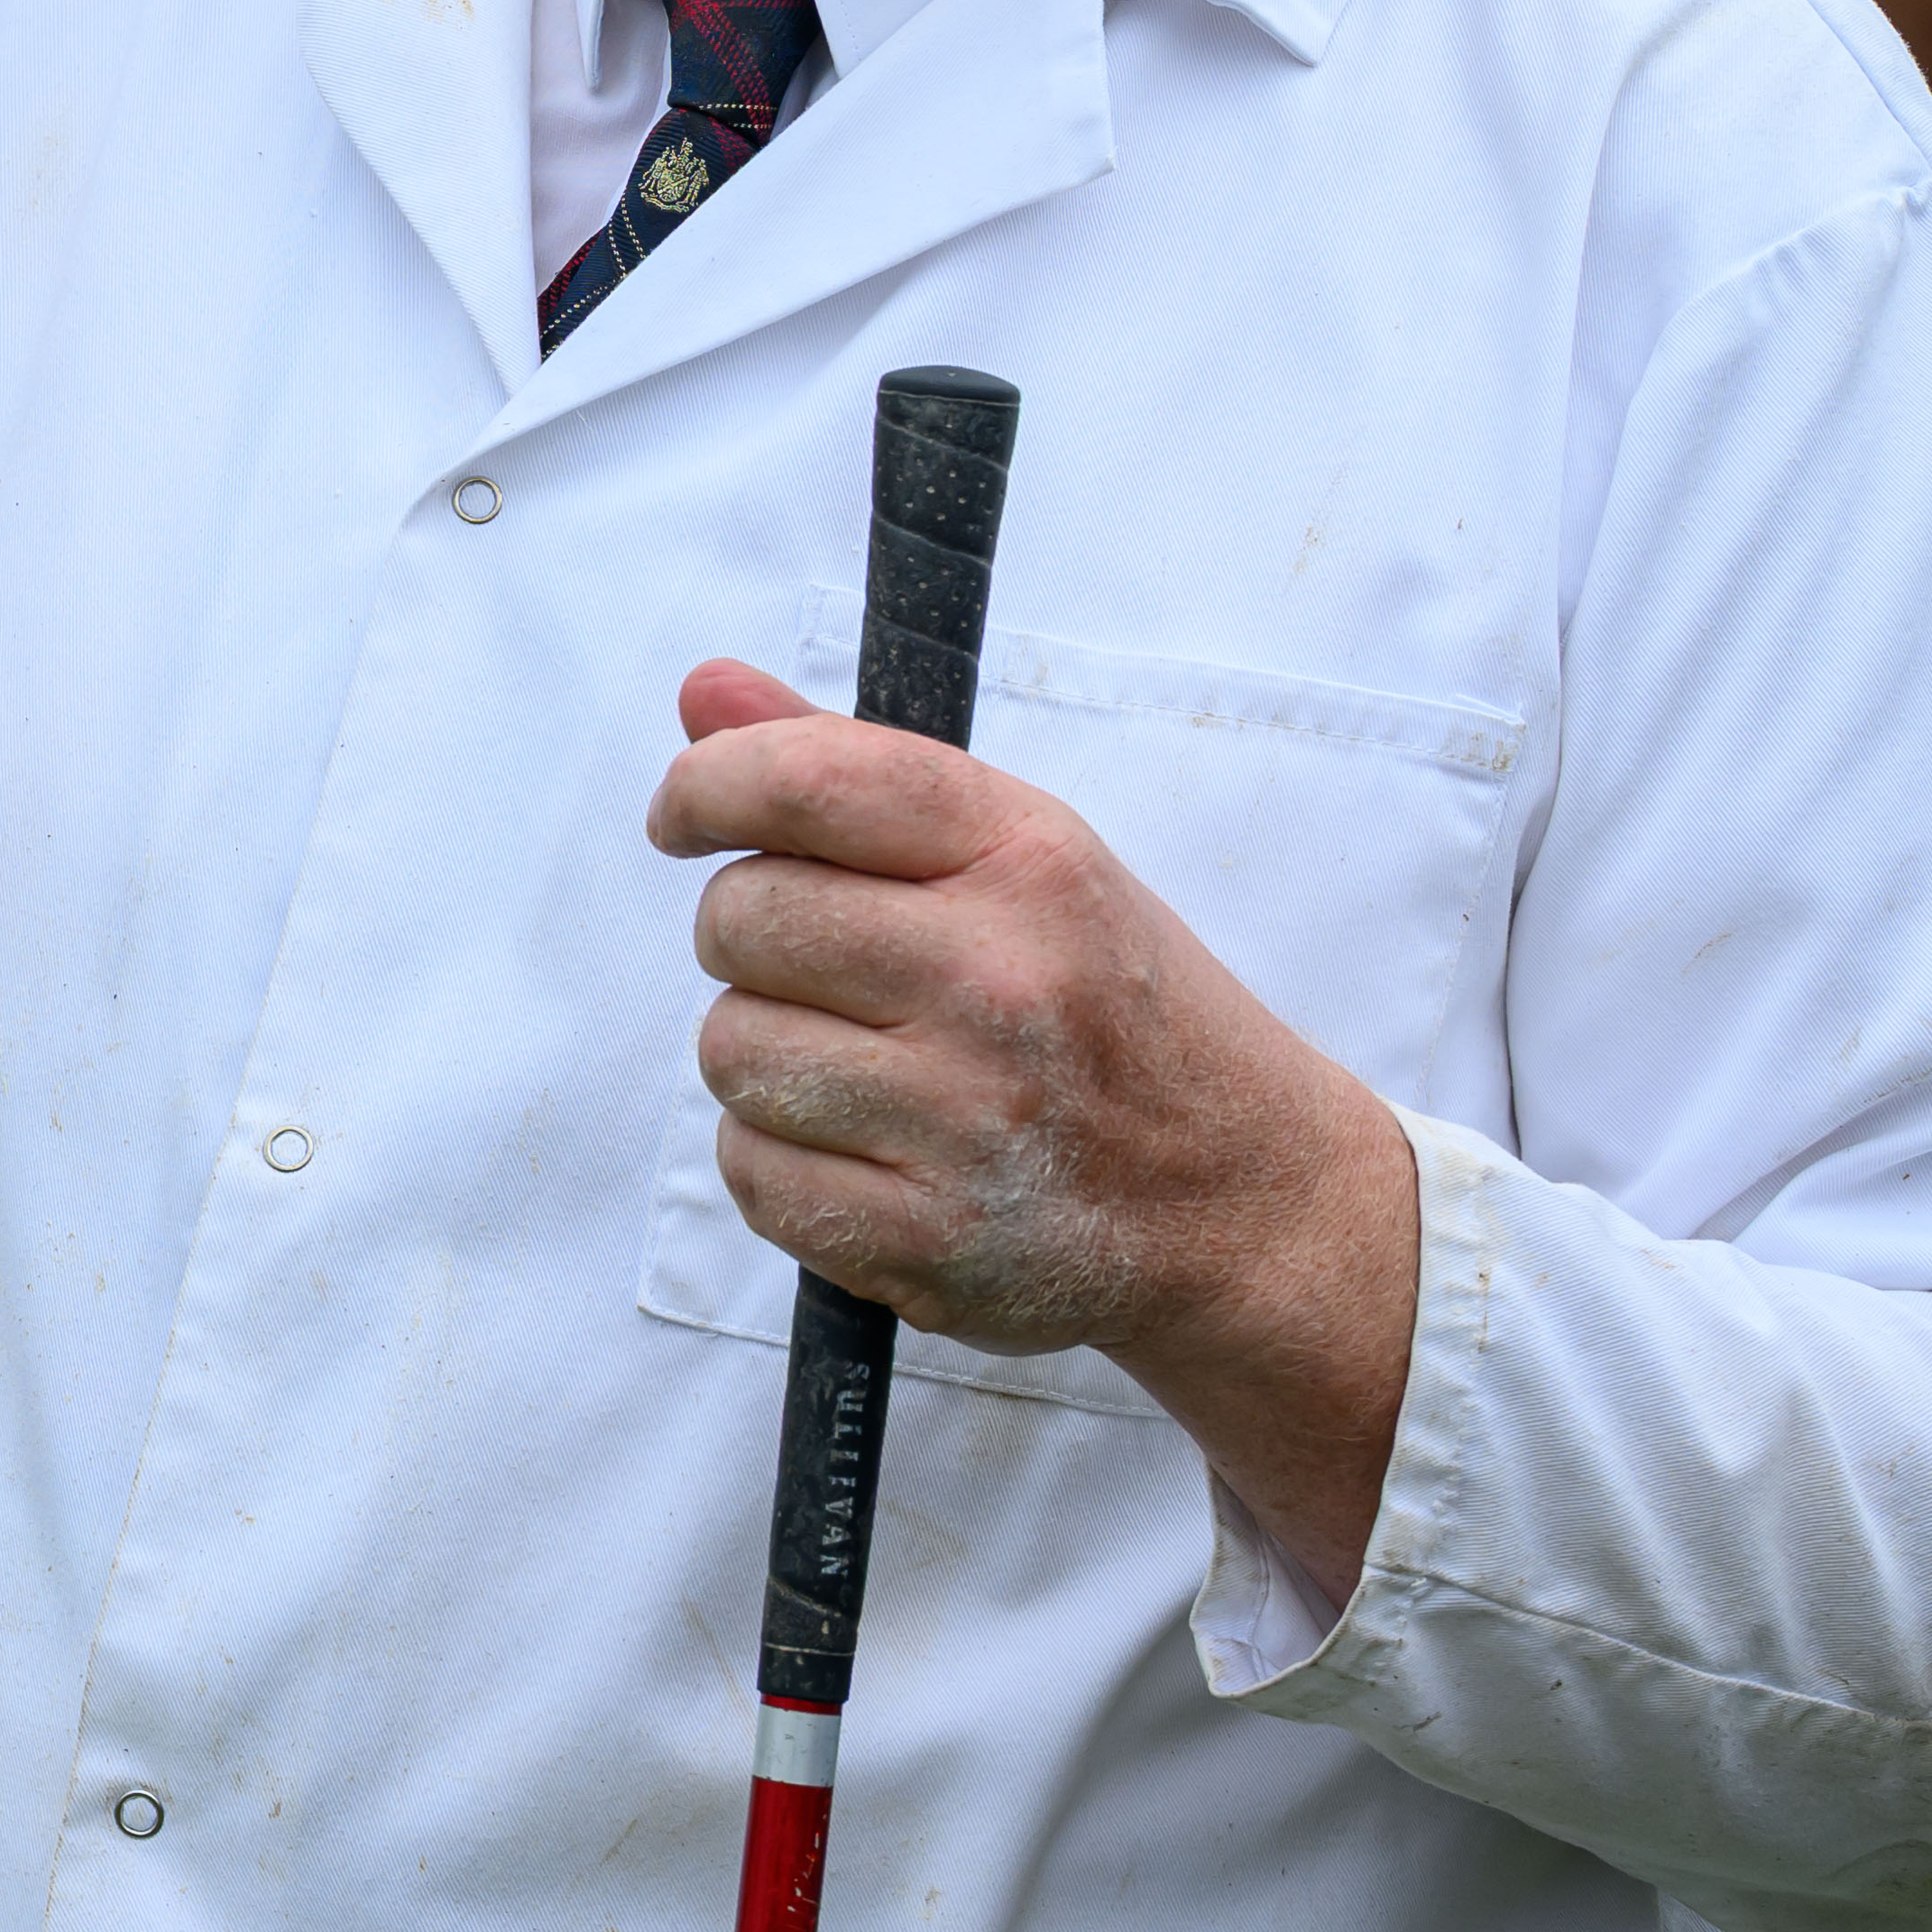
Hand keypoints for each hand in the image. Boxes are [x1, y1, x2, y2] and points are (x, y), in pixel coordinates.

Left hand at [649, 657, 1422, 1597]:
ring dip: (769, 1056)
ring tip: (873, 1071)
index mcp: (1030, 862)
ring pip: (730, 1048)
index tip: (685, 816)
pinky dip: (780, 1163)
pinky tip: (870, 1154)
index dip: (707, 786)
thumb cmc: (1113, 1009)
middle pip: (739, 917)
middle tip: (833, 971)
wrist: (1246, 1205)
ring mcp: (966, 1120)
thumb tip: (702, 689)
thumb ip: (854, 770)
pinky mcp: (930, 1241)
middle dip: (752, 937)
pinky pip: (750, 1170)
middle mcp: (1000, 982)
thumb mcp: (1027, 860)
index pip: (806, 780)